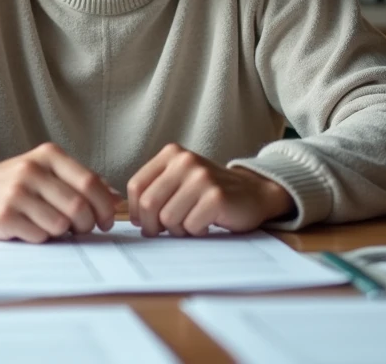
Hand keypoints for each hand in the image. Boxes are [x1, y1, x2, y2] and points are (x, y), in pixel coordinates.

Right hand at [0, 142, 117, 242]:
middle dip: (86, 224)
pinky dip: (42, 238)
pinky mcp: (3, 216)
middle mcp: (31, 170)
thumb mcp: (48, 172)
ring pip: (60, 224)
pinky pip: (39, 236)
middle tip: (82, 229)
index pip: (90, 182)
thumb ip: (81, 182)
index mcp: (48, 155)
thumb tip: (116, 198)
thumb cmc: (19, 184)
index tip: (106, 221)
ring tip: (53, 227)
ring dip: (63, 233)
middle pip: (78, 206)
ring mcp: (15, 193)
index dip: (104, 206)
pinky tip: (32, 229)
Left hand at [127, 144, 293, 237]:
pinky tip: (206, 223)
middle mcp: (185, 161)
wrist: (253, 192)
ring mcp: (202, 177)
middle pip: (148, 204)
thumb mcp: (180, 180)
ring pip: (168, 219)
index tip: (144, 222)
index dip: (135, 210)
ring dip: (177, 230)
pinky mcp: (216, 196)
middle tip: (163, 232)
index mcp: (171, 154)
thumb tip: (133, 217)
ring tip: (190, 223)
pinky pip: (190, 226)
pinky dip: (195, 232)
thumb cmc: (209, 192)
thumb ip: (156, 190)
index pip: (136, 186)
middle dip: (152, 226)